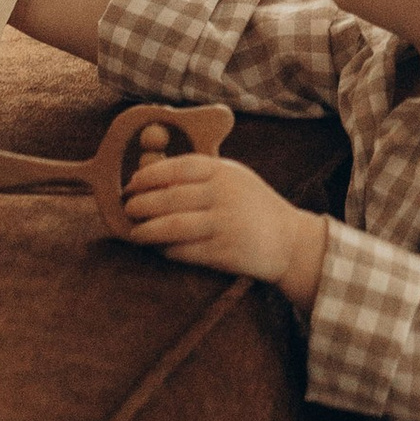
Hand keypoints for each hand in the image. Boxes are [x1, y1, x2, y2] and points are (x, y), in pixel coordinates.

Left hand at [120, 152, 328, 304]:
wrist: (290, 241)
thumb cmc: (254, 206)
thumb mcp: (233, 178)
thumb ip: (200, 175)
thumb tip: (152, 178)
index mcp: (224, 172)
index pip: (178, 167)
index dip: (150, 175)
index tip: (132, 183)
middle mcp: (224, 195)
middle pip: (170, 198)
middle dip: (142, 205)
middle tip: (129, 209)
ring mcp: (225, 224)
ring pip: (173, 227)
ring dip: (148, 231)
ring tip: (136, 233)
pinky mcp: (224, 253)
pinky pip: (185, 251)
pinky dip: (167, 250)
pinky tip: (160, 249)